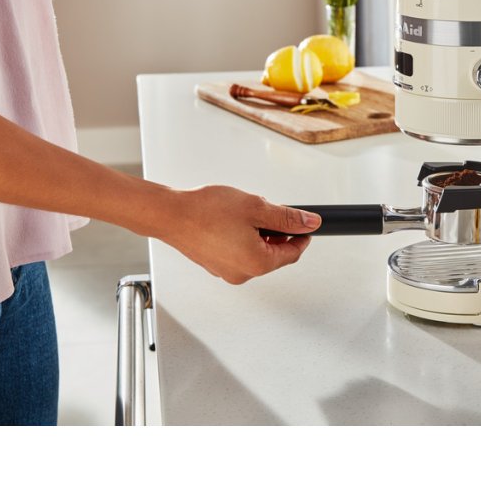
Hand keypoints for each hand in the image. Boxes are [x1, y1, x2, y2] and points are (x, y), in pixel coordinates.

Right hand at [154, 184, 320, 283]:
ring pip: (255, 252)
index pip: (292, 254)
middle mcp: (242, 274)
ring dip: (258, 234)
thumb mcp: (256, 208)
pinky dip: (242, 238)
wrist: (171, 214)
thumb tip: (309, 223)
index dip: (301, 236)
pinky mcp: (214, 264)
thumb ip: (286, 217)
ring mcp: (226, 271)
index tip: (305, 224)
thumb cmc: (206, 212)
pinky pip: (238, 252)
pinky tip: (231, 220)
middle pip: (273, 254)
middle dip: (276, 232)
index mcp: (257, 263)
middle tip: (268, 211)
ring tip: (245, 212)